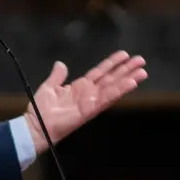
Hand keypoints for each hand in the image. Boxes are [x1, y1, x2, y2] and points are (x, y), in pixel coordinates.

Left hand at [25, 51, 146, 153]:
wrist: (36, 125)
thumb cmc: (41, 109)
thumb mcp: (49, 87)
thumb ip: (57, 76)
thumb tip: (60, 64)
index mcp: (80, 87)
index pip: (100, 72)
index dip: (112, 63)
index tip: (124, 54)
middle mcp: (89, 93)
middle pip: (111, 78)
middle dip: (126, 69)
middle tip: (141, 60)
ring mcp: (92, 101)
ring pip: (113, 88)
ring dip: (128, 79)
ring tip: (143, 71)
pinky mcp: (91, 110)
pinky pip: (107, 98)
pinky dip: (119, 90)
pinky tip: (131, 83)